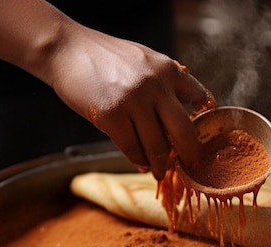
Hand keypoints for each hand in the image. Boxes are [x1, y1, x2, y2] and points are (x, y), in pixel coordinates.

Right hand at [47, 27, 214, 179]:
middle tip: (190, 165)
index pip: (200, 98)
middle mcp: (155, 85)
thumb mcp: (145, 60)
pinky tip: (140, 163)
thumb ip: (164, 83)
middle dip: (190, 154)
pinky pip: (132, 149)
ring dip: (161, 164)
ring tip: (161, 171)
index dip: (203, 122)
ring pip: (157, 146)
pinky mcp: (111, 117)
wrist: (67, 50)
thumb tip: (181, 115)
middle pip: (184, 131)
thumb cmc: (105, 57)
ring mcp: (133, 102)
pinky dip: (138, 160)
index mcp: (168, 69)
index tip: (203, 138)